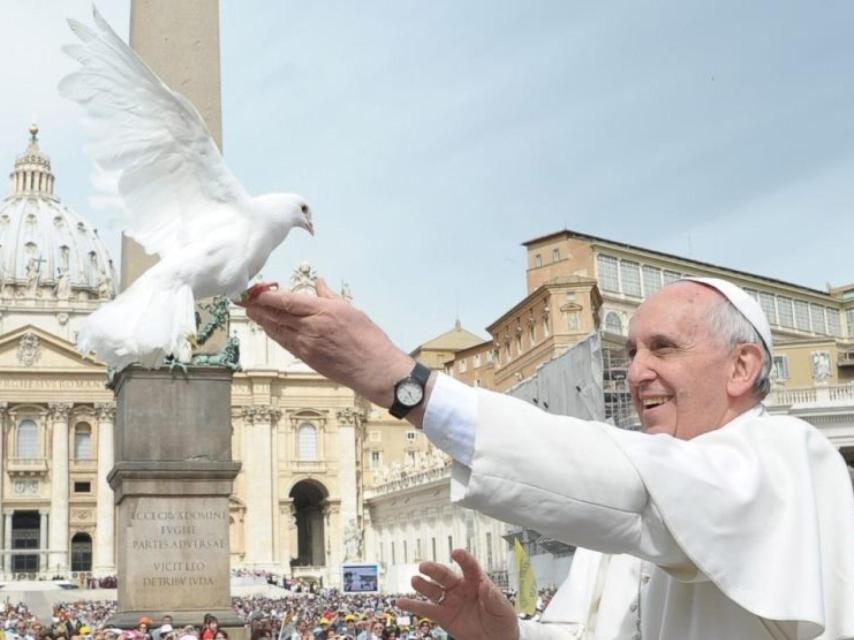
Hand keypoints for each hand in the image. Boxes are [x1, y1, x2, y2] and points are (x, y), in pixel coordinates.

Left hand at [245, 279, 413, 407]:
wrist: (374, 369)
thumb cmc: (368, 339)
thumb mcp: (350, 309)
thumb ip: (329, 296)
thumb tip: (318, 283)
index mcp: (322, 312)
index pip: (286, 301)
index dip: (265, 295)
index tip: (253, 289)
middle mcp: (310, 328)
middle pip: (275, 315)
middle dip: (256, 306)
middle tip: (242, 298)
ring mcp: (306, 345)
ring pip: (276, 329)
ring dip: (260, 319)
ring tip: (249, 310)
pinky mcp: (306, 358)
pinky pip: (284, 342)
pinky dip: (273, 333)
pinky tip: (267, 327)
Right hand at [397, 549, 518, 639]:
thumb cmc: (502, 621)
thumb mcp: (503, 610)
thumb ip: (494, 599)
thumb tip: (486, 586)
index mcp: (477, 582)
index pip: (469, 567)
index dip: (463, 559)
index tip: (456, 553)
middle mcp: (461, 588)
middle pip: (446, 576)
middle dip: (435, 570)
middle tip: (424, 566)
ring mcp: (450, 601)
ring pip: (433, 590)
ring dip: (423, 585)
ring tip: (414, 580)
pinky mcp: (443, 616)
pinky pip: (426, 610)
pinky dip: (413, 606)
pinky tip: (400, 602)